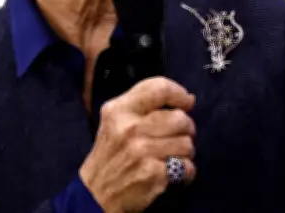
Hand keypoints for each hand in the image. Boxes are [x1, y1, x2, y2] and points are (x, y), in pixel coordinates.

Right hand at [79, 78, 196, 212]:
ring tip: (171, 157)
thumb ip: (146, 105)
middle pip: (180, 118)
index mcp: (120, 109)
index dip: (180, 94)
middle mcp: (130, 128)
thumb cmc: (111, 154)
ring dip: (185, 153)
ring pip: (187, 143)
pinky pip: (187, 167)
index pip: (160, 88)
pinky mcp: (152, 173)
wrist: (94, 195)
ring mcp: (141, 151)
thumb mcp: (116, 120)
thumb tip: (189, 99)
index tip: (187, 103)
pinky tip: (173, 173)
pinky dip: (186, 173)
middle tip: (176, 138)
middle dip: (186, 129)